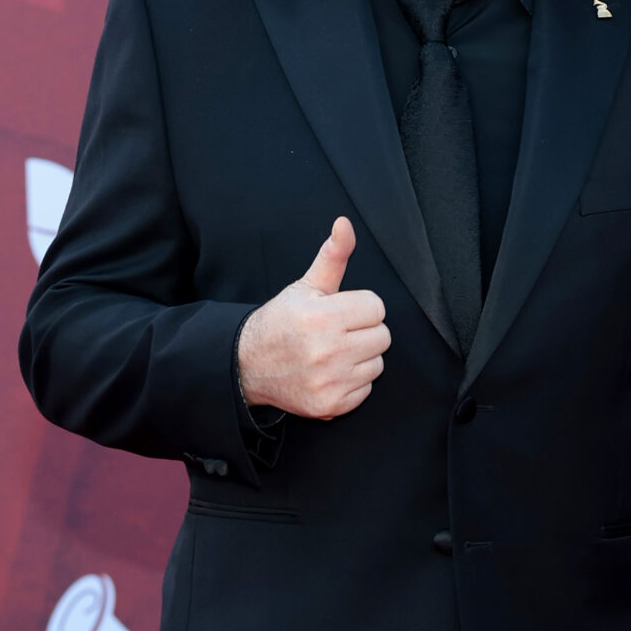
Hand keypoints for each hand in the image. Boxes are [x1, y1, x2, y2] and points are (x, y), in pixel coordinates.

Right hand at [236, 217, 389, 418]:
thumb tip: (345, 225)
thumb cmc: (281, 322)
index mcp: (323, 316)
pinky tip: (331, 374)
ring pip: (377, 364)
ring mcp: (330, 381)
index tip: (341, 312)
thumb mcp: (306, 286)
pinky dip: (352, 383)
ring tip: (333, 353)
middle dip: (363, 331)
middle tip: (337, 333)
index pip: (377, 307)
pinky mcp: (331, 405)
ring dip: (361, 358)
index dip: (360, 307)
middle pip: (383, 337)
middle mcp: (328, 351)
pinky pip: (366, 390)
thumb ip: (333, 256)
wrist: (247, 364)